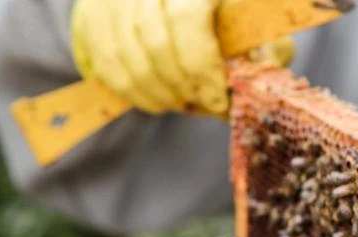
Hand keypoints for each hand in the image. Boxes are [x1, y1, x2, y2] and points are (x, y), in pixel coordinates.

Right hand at [70, 0, 294, 116]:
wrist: (180, 4)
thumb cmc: (234, 22)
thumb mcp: (260, 32)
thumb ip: (264, 56)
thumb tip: (249, 89)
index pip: (187, 19)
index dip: (201, 67)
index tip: (218, 100)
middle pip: (153, 40)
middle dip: (180, 85)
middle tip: (201, 105)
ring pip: (124, 54)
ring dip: (156, 92)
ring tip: (182, 103)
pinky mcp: (93, 11)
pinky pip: (104, 61)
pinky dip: (132, 91)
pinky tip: (159, 101)